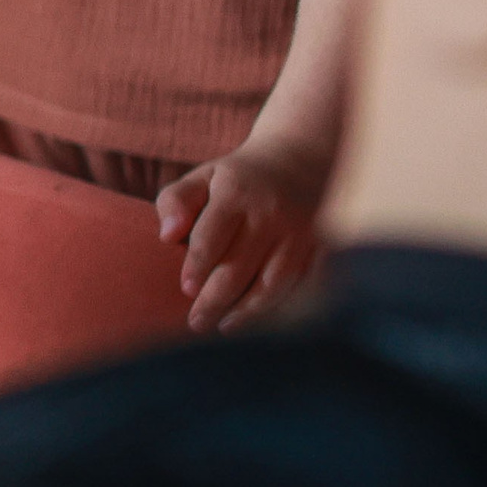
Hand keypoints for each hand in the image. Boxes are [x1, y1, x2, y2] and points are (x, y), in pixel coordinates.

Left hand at [156, 141, 328, 332]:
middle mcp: (271, 213)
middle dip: (215, 300)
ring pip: (272, 281)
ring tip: (224, 327)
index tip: (186, 290)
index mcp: (236, 194)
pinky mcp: (319, 245)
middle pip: (239, 267)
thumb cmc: (235, 178)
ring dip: (247, 310)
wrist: (299, 158)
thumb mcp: (201, 177)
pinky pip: (298, 282)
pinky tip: (255, 318)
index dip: (198, 267)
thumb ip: (175, 202)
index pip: (212, 237)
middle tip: (196, 323)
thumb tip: (167, 236)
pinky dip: (276, 304)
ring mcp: (299, 231)